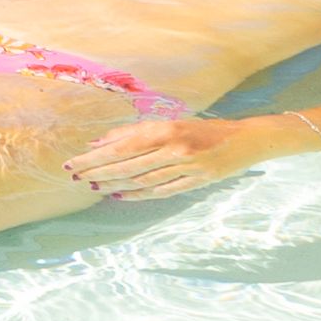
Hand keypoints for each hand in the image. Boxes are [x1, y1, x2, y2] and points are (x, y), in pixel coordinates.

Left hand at [63, 114, 273, 202]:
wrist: (245, 139)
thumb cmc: (202, 129)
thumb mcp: (169, 124)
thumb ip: (135, 132)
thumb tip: (99, 142)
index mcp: (165, 130)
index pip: (122, 147)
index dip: (96, 157)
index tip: (75, 162)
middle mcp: (174, 149)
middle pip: (127, 165)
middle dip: (98, 172)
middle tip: (76, 177)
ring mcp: (185, 168)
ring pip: (141, 181)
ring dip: (114, 185)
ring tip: (93, 187)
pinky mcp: (195, 183)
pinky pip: (160, 192)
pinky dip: (138, 195)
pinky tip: (120, 196)